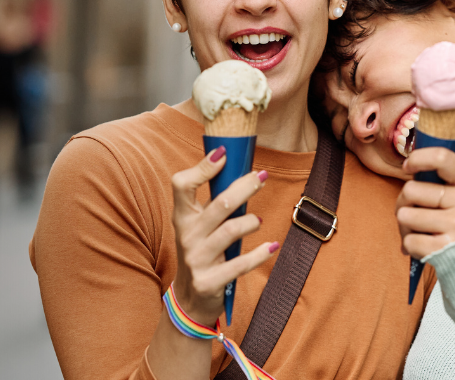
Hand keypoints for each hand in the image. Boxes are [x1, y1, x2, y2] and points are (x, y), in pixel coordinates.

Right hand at [170, 147, 278, 322]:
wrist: (190, 299)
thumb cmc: (201, 252)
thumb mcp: (198, 226)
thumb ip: (213, 203)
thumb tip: (244, 172)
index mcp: (182, 217)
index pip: (182, 185)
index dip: (202, 167)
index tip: (223, 154)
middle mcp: (186, 236)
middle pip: (219, 204)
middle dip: (245, 187)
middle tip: (262, 177)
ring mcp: (197, 259)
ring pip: (231, 230)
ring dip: (251, 222)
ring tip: (258, 220)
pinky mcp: (210, 281)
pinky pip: (241, 264)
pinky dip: (260, 253)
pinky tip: (272, 246)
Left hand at [397, 147, 454, 259]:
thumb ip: (441, 179)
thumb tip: (408, 164)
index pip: (442, 158)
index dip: (418, 159)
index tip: (408, 167)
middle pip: (411, 190)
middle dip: (404, 202)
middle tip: (414, 212)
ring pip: (404, 215)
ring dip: (405, 226)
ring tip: (421, 231)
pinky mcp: (446, 248)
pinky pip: (409, 241)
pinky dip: (410, 246)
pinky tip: (426, 247)